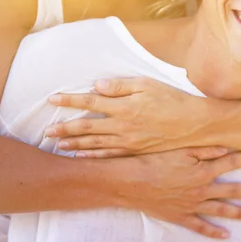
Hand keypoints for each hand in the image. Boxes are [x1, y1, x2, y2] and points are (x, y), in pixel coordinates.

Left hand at [46, 77, 211, 156]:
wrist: (193, 124)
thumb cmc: (172, 100)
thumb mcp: (148, 85)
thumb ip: (121, 86)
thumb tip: (97, 86)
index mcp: (124, 107)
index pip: (90, 102)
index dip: (70, 100)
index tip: (52, 99)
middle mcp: (122, 126)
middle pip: (87, 127)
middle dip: (65, 128)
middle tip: (47, 131)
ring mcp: (128, 142)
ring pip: (95, 144)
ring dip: (74, 144)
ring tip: (58, 144)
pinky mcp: (136, 151)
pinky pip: (109, 155)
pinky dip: (93, 156)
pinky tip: (83, 156)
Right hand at [116, 146, 240, 238]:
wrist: (131, 182)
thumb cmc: (155, 161)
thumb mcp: (181, 150)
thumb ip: (205, 149)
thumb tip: (226, 148)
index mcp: (202, 170)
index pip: (230, 163)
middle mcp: (201, 190)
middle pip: (231, 190)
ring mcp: (192, 205)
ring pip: (220, 210)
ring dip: (238, 213)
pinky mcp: (181, 217)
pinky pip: (200, 227)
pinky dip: (213, 232)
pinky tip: (225, 235)